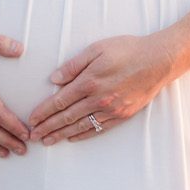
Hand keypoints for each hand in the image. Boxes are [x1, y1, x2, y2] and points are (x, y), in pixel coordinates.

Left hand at [28, 34, 172, 143]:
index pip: (59, 101)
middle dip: (47, 127)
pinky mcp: (122, 115)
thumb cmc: (127, 50)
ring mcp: (111, 110)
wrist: (158, 61)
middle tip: (32, 136)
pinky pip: (98, 128)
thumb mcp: (97, 49)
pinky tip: (72, 138)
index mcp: (89, 81)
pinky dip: (83, 134)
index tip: (31, 120)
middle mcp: (98, 99)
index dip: (43, 111)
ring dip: (61, 134)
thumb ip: (73, 65)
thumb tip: (54, 79)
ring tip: (47, 141)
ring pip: (80, 125)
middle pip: (66, 117)